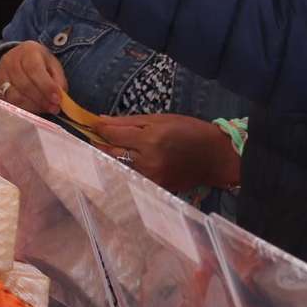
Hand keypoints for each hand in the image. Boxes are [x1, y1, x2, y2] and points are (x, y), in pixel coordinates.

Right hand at [0, 42, 65, 114]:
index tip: (57, 99)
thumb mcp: (53, 65)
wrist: (20, 58)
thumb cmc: (39, 62)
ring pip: (15, 96)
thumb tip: (60, 98)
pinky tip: (33, 109)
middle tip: (54, 108)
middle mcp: (10, 60)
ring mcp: (0, 74)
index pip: (34, 69)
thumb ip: (58, 80)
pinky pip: (8, 103)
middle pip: (24, 85)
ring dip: (32, 106)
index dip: (46, 86)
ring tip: (45, 109)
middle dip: (41, 100)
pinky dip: (23, 109)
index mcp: (27, 50)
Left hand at [97, 114, 239, 196]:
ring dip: (111, 157)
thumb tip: (102, 120)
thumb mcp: (160, 119)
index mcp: (150, 139)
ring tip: (107, 148)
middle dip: (101, 144)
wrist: (215, 157)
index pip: (114, 135)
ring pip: (120, 166)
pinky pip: (132, 176)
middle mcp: (148, 161)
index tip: (92, 124)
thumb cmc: (189, 131)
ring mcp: (151, 177)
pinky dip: (125, 168)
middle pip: (112, 153)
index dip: (100, 129)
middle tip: (94, 137)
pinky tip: (125, 161)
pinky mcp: (156, 188)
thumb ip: (128, 122)